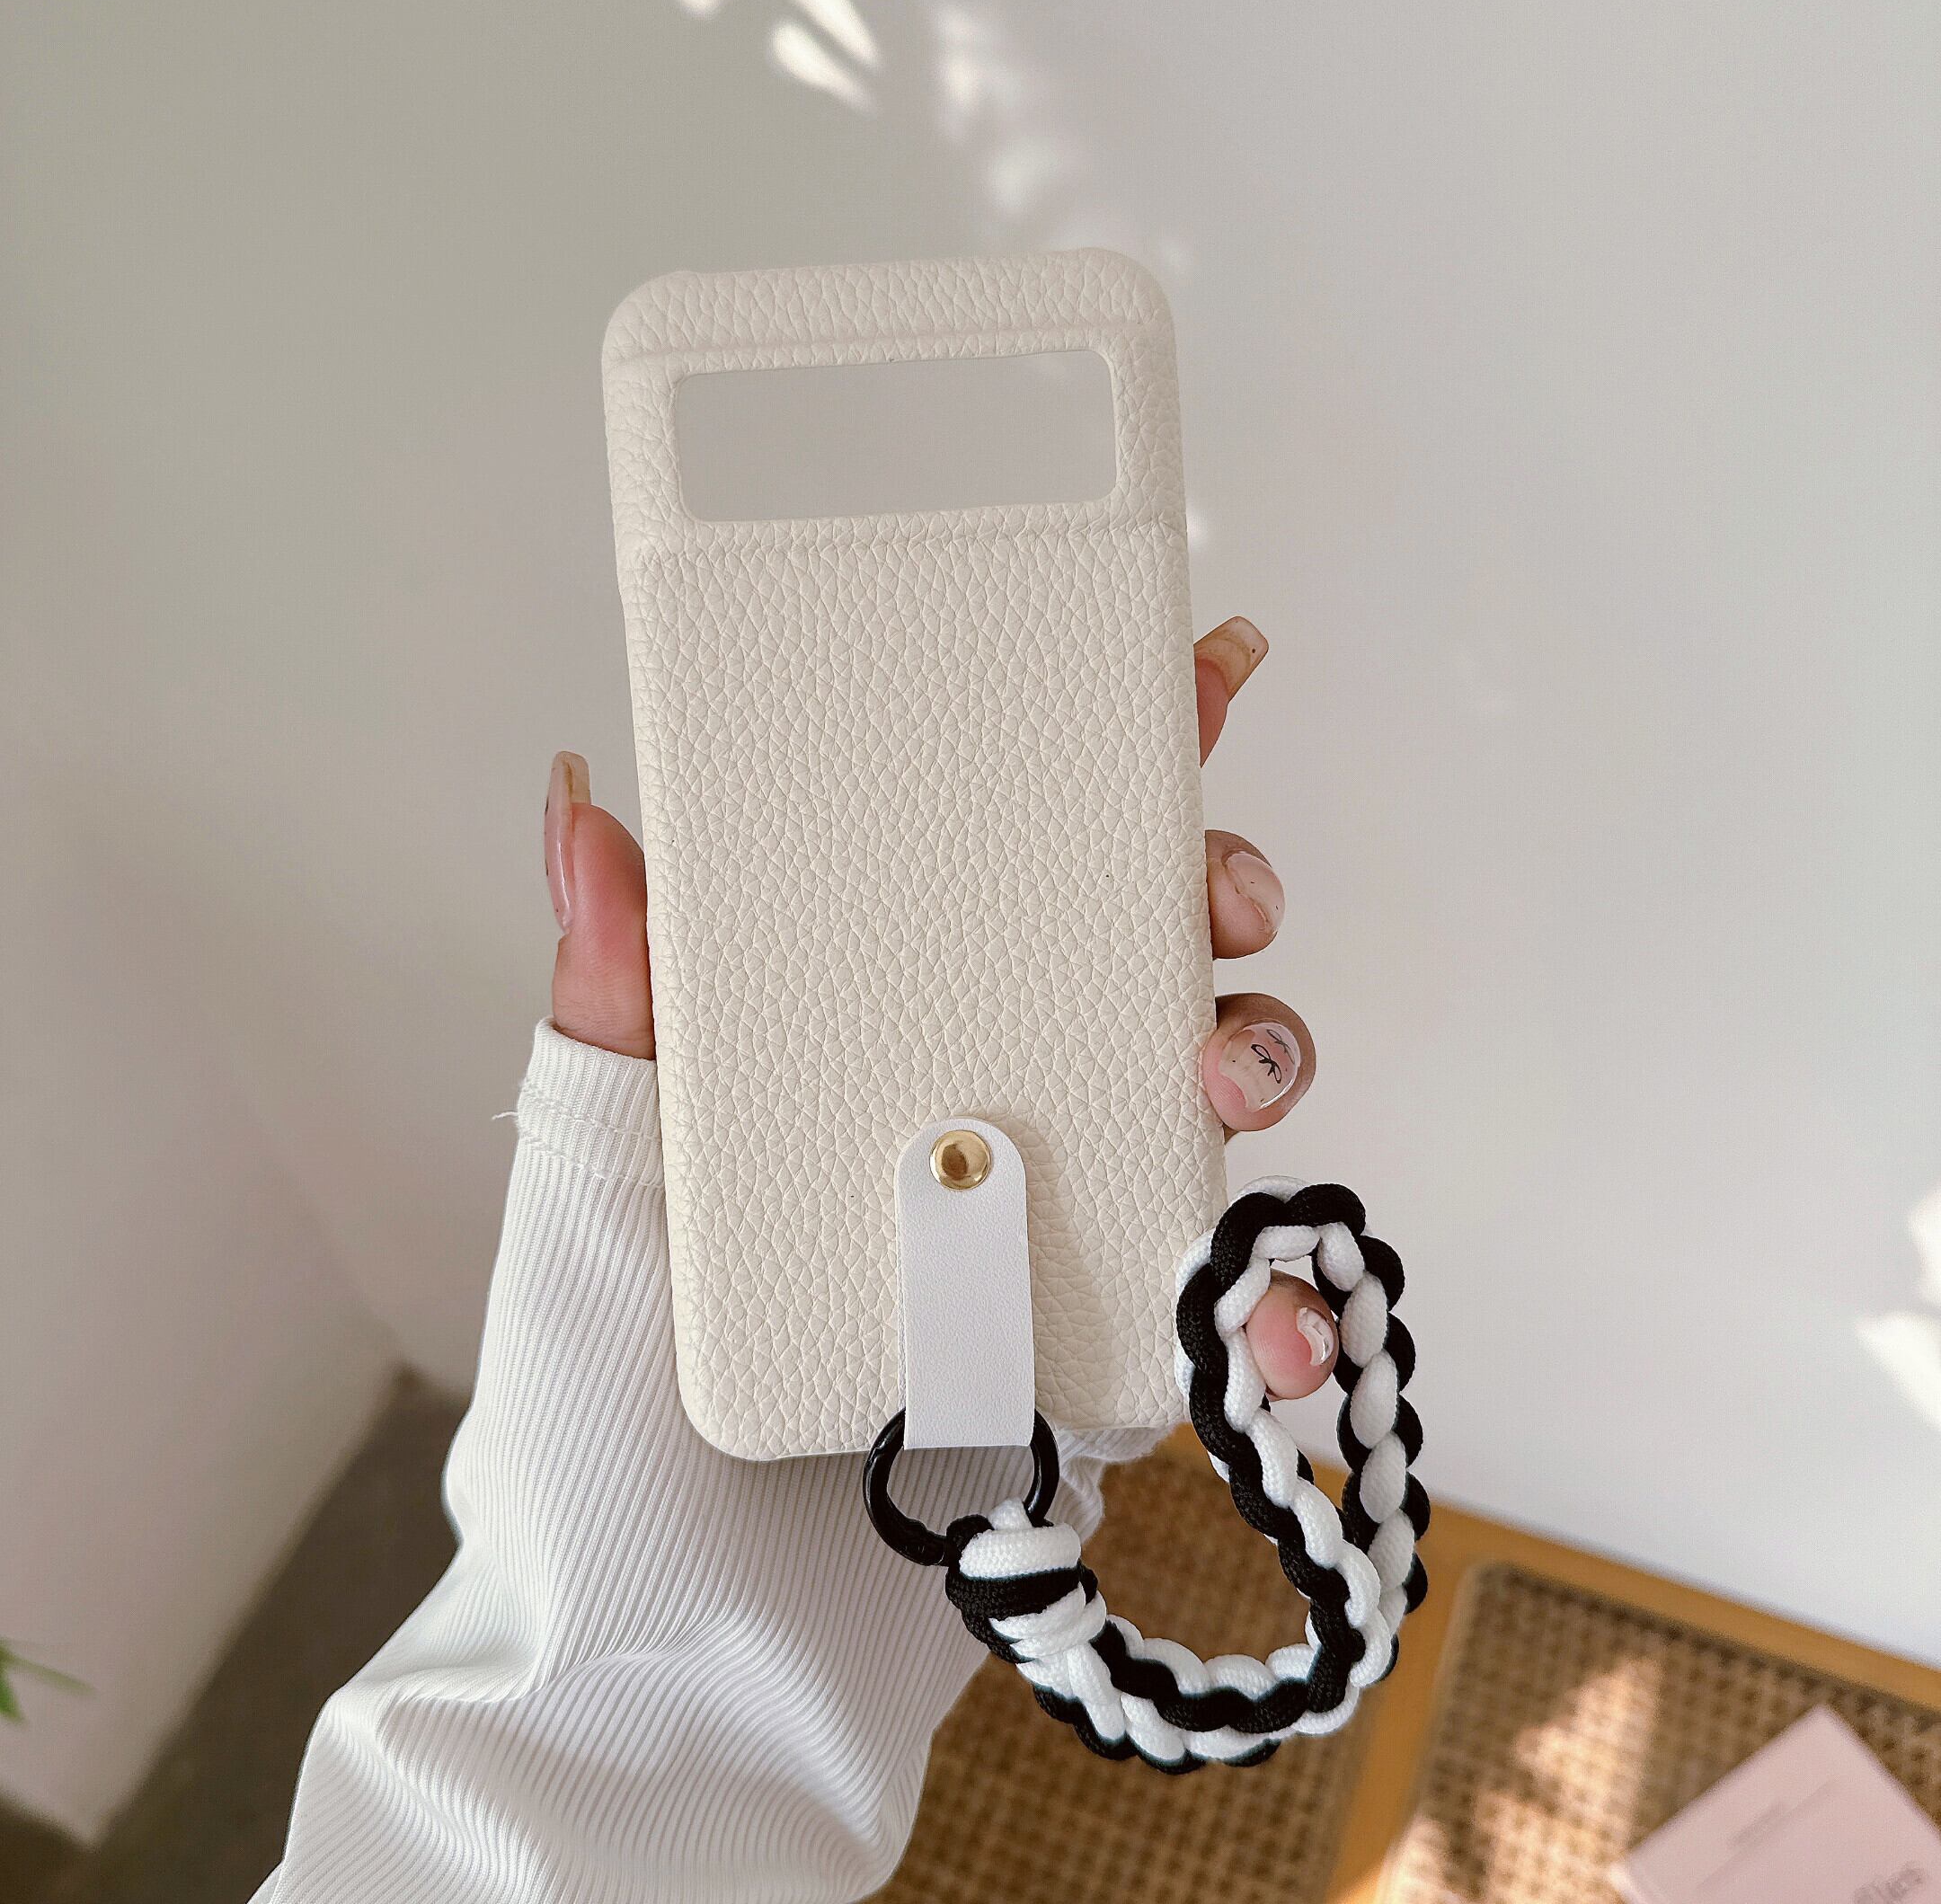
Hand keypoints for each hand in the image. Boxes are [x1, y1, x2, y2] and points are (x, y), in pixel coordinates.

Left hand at [543, 617, 1336, 1399]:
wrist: (692, 1646)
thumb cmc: (611, 1407)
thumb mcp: (602, 1172)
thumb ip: (611, 999)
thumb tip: (580, 798)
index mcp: (867, 1026)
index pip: (992, 863)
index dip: (1102, 759)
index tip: (1189, 670)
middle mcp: (968, 1097)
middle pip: (1132, 950)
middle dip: (1210, 893)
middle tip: (1218, 901)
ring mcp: (1046, 1210)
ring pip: (1203, 1087)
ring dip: (1263, 1054)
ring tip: (1232, 1084)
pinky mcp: (1105, 1332)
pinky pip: (1228, 1281)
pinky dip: (1277, 1290)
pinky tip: (1269, 1314)